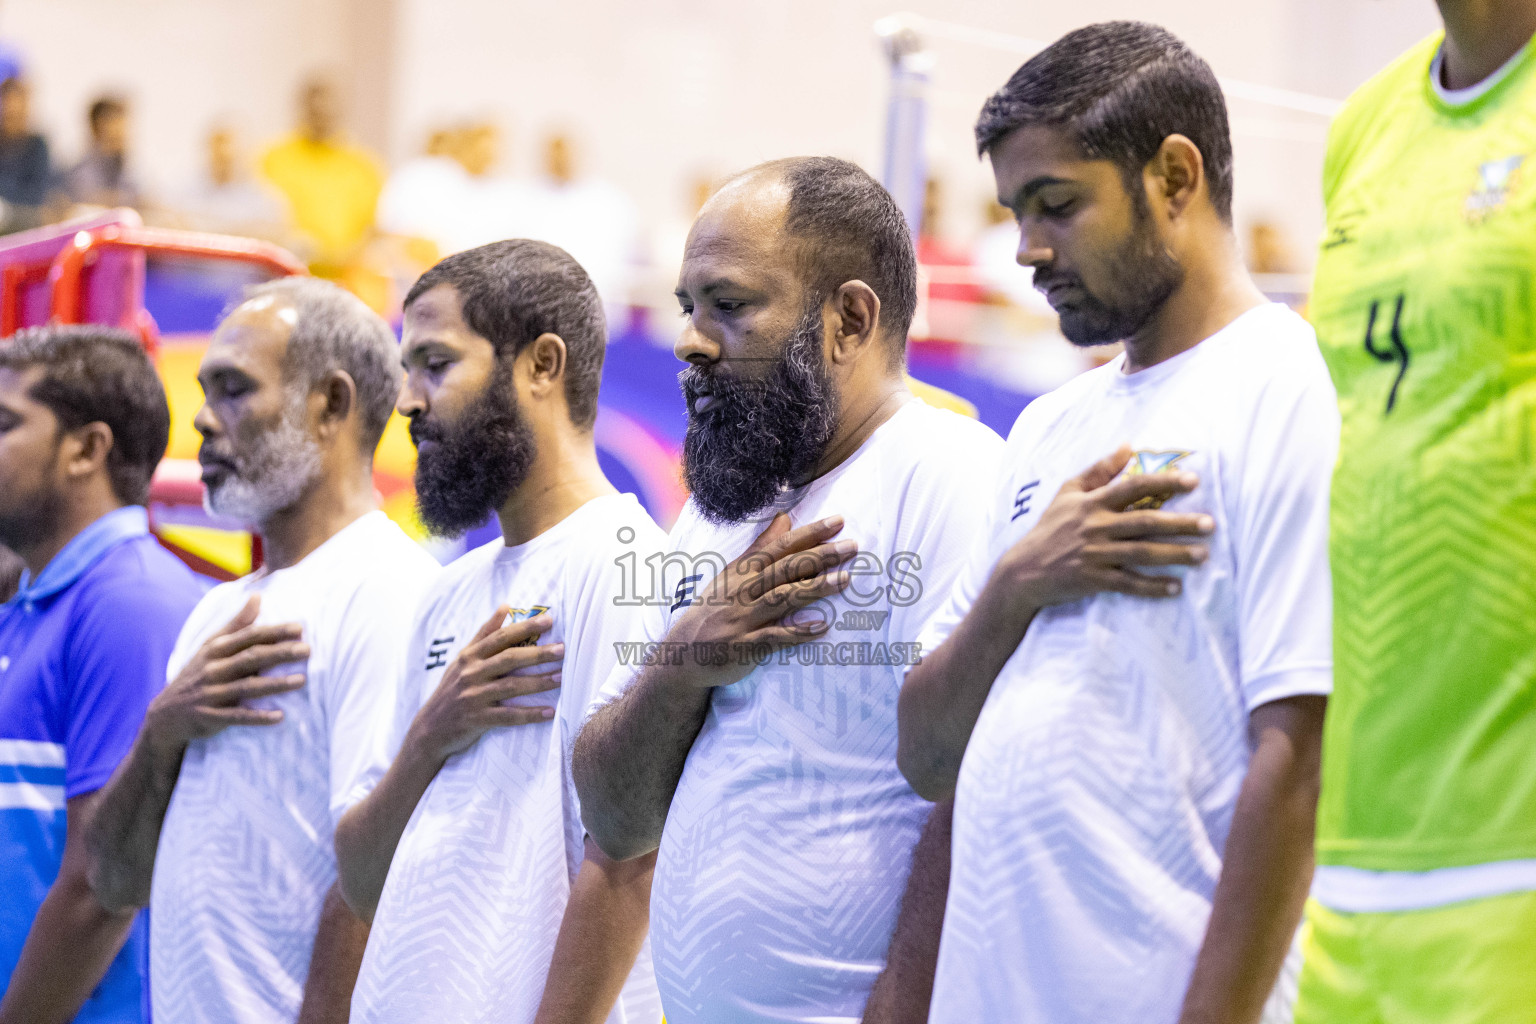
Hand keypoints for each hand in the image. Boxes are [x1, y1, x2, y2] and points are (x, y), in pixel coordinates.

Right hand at [144, 595, 307, 757]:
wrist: (167, 714)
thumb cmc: (198, 674)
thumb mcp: (212, 647)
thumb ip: (237, 624)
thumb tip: (258, 595)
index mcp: (215, 649)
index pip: (248, 637)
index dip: (273, 631)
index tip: (300, 628)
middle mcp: (212, 669)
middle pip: (250, 658)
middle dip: (280, 653)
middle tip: (308, 650)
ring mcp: (210, 694)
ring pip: (247, 687)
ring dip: (275, 684)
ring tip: (302, 680)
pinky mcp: (210, 717)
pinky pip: (237, 717)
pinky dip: (258, 717)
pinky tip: (280, 716)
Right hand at [405, 606, 563, 764]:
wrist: (430, 728)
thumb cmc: (452, 688)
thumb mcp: (463, 658)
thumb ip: (485, 633)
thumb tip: (506, 605)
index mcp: (469, 656)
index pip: (500, 637)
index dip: (525, 627)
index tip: (548, 620)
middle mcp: (471, 673)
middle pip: (509, 659)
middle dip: (538, 653)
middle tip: (562, 649)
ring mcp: (474, 697)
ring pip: (512, 686)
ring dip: (539, 682)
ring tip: (561, 678)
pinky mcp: (478, 720)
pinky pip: (509, 716)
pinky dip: (530, 714)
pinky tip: (549, 712)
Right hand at [663, 513, 857, 689]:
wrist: (683, 653)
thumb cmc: (714, 609)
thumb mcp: (732, 574)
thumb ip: (760, 547)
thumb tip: (785, 517)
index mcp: (742, 572)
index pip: (780, 547)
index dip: (809, 533)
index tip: (837, 522)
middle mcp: (743, 591)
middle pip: (786, 569)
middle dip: (820, 556)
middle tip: (852, 546)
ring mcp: (743, 618)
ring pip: (783, 598)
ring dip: (815, 588)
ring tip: (845, 580)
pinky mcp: (745, 646)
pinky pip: (774, 637)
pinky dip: (798, 632)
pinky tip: (822, 627)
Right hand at [996, 446, 1214, 610]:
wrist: (1023, 570)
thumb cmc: (1049, 528)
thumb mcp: (1068, 492)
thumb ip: (1099, 470)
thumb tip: (1128, 446)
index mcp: (1092, 503)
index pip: (1133, 486)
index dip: (1164, 482)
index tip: (1194, 481)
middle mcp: (1096, 526)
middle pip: (1145, 522)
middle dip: (1180, 523)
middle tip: (1210, 524)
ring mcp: (1095, 554)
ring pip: (1141, 553)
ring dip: (1174, 555)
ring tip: (1203, 555)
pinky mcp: (1093, 580)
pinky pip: (1128, 583)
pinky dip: (1152, 586)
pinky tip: (1175, 588)